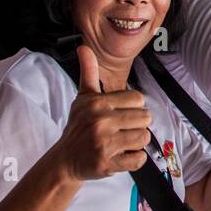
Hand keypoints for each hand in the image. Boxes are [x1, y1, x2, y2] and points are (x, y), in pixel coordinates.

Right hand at [55, 44, 152, 180]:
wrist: (65, 160)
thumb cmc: (78, 126)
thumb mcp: (82, 98)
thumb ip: (88, 72)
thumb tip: (83, 47)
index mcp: (98, 103)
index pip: (138, 99)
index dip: (133, 107)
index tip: (121, 114)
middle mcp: (101, 121)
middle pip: (145, 118)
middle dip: (136, 125)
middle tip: (121, 130)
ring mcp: (103, 144)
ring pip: (144, 138)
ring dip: (136, 142)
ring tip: (121, 142)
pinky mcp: (107, 164)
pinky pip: (139, 159)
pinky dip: (134, 159)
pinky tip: (121, 155)